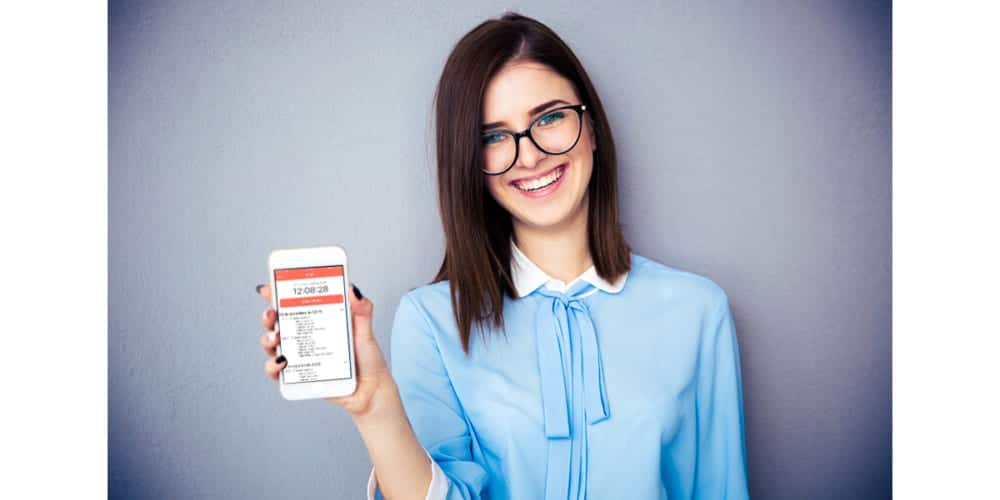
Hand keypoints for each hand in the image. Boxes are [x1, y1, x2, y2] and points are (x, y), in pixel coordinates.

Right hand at [257, 282, 397, 417]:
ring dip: (266, 340)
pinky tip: (283, 362)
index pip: (293, 304)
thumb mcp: (365, 331)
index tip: (267, 289)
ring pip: (272, 346)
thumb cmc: (368, 360)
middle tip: (271, 314)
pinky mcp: (298, 377)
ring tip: (276, 338)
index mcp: (318, 321)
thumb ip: (362, 310)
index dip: (276, 294)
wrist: (371, 390)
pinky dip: (273, 366)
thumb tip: (354, 290)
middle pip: (277, 323)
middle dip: (267, 316)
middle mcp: (305, 338)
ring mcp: (300, 357)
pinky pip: (276, 372)